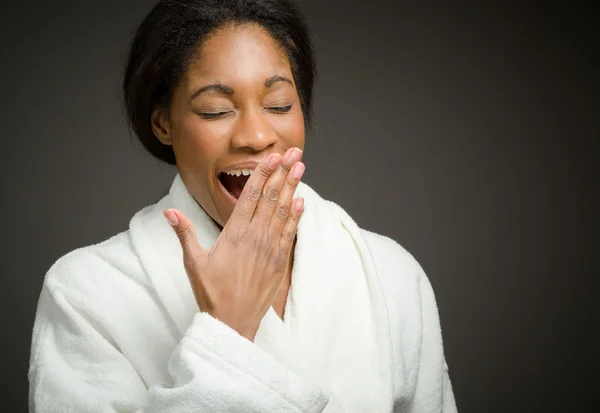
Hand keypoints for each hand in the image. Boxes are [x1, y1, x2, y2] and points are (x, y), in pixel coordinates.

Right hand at [163, 148, 305, 340]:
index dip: (263, 173)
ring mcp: (269, 248)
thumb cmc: (211, 293)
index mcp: (234, 234)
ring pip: (283, 211)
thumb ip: (184, 233)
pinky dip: (296, 215)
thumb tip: (169, 212)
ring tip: (301, 167)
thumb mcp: (193, 262)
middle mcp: (255, 237)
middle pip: (271, 198)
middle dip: (283, 172)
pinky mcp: (279, 261)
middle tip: (294, 152)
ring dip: (293, 187)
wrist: (232, 322)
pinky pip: (290, 233)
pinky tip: (301, 201)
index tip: (273, 157)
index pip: (251, 196)